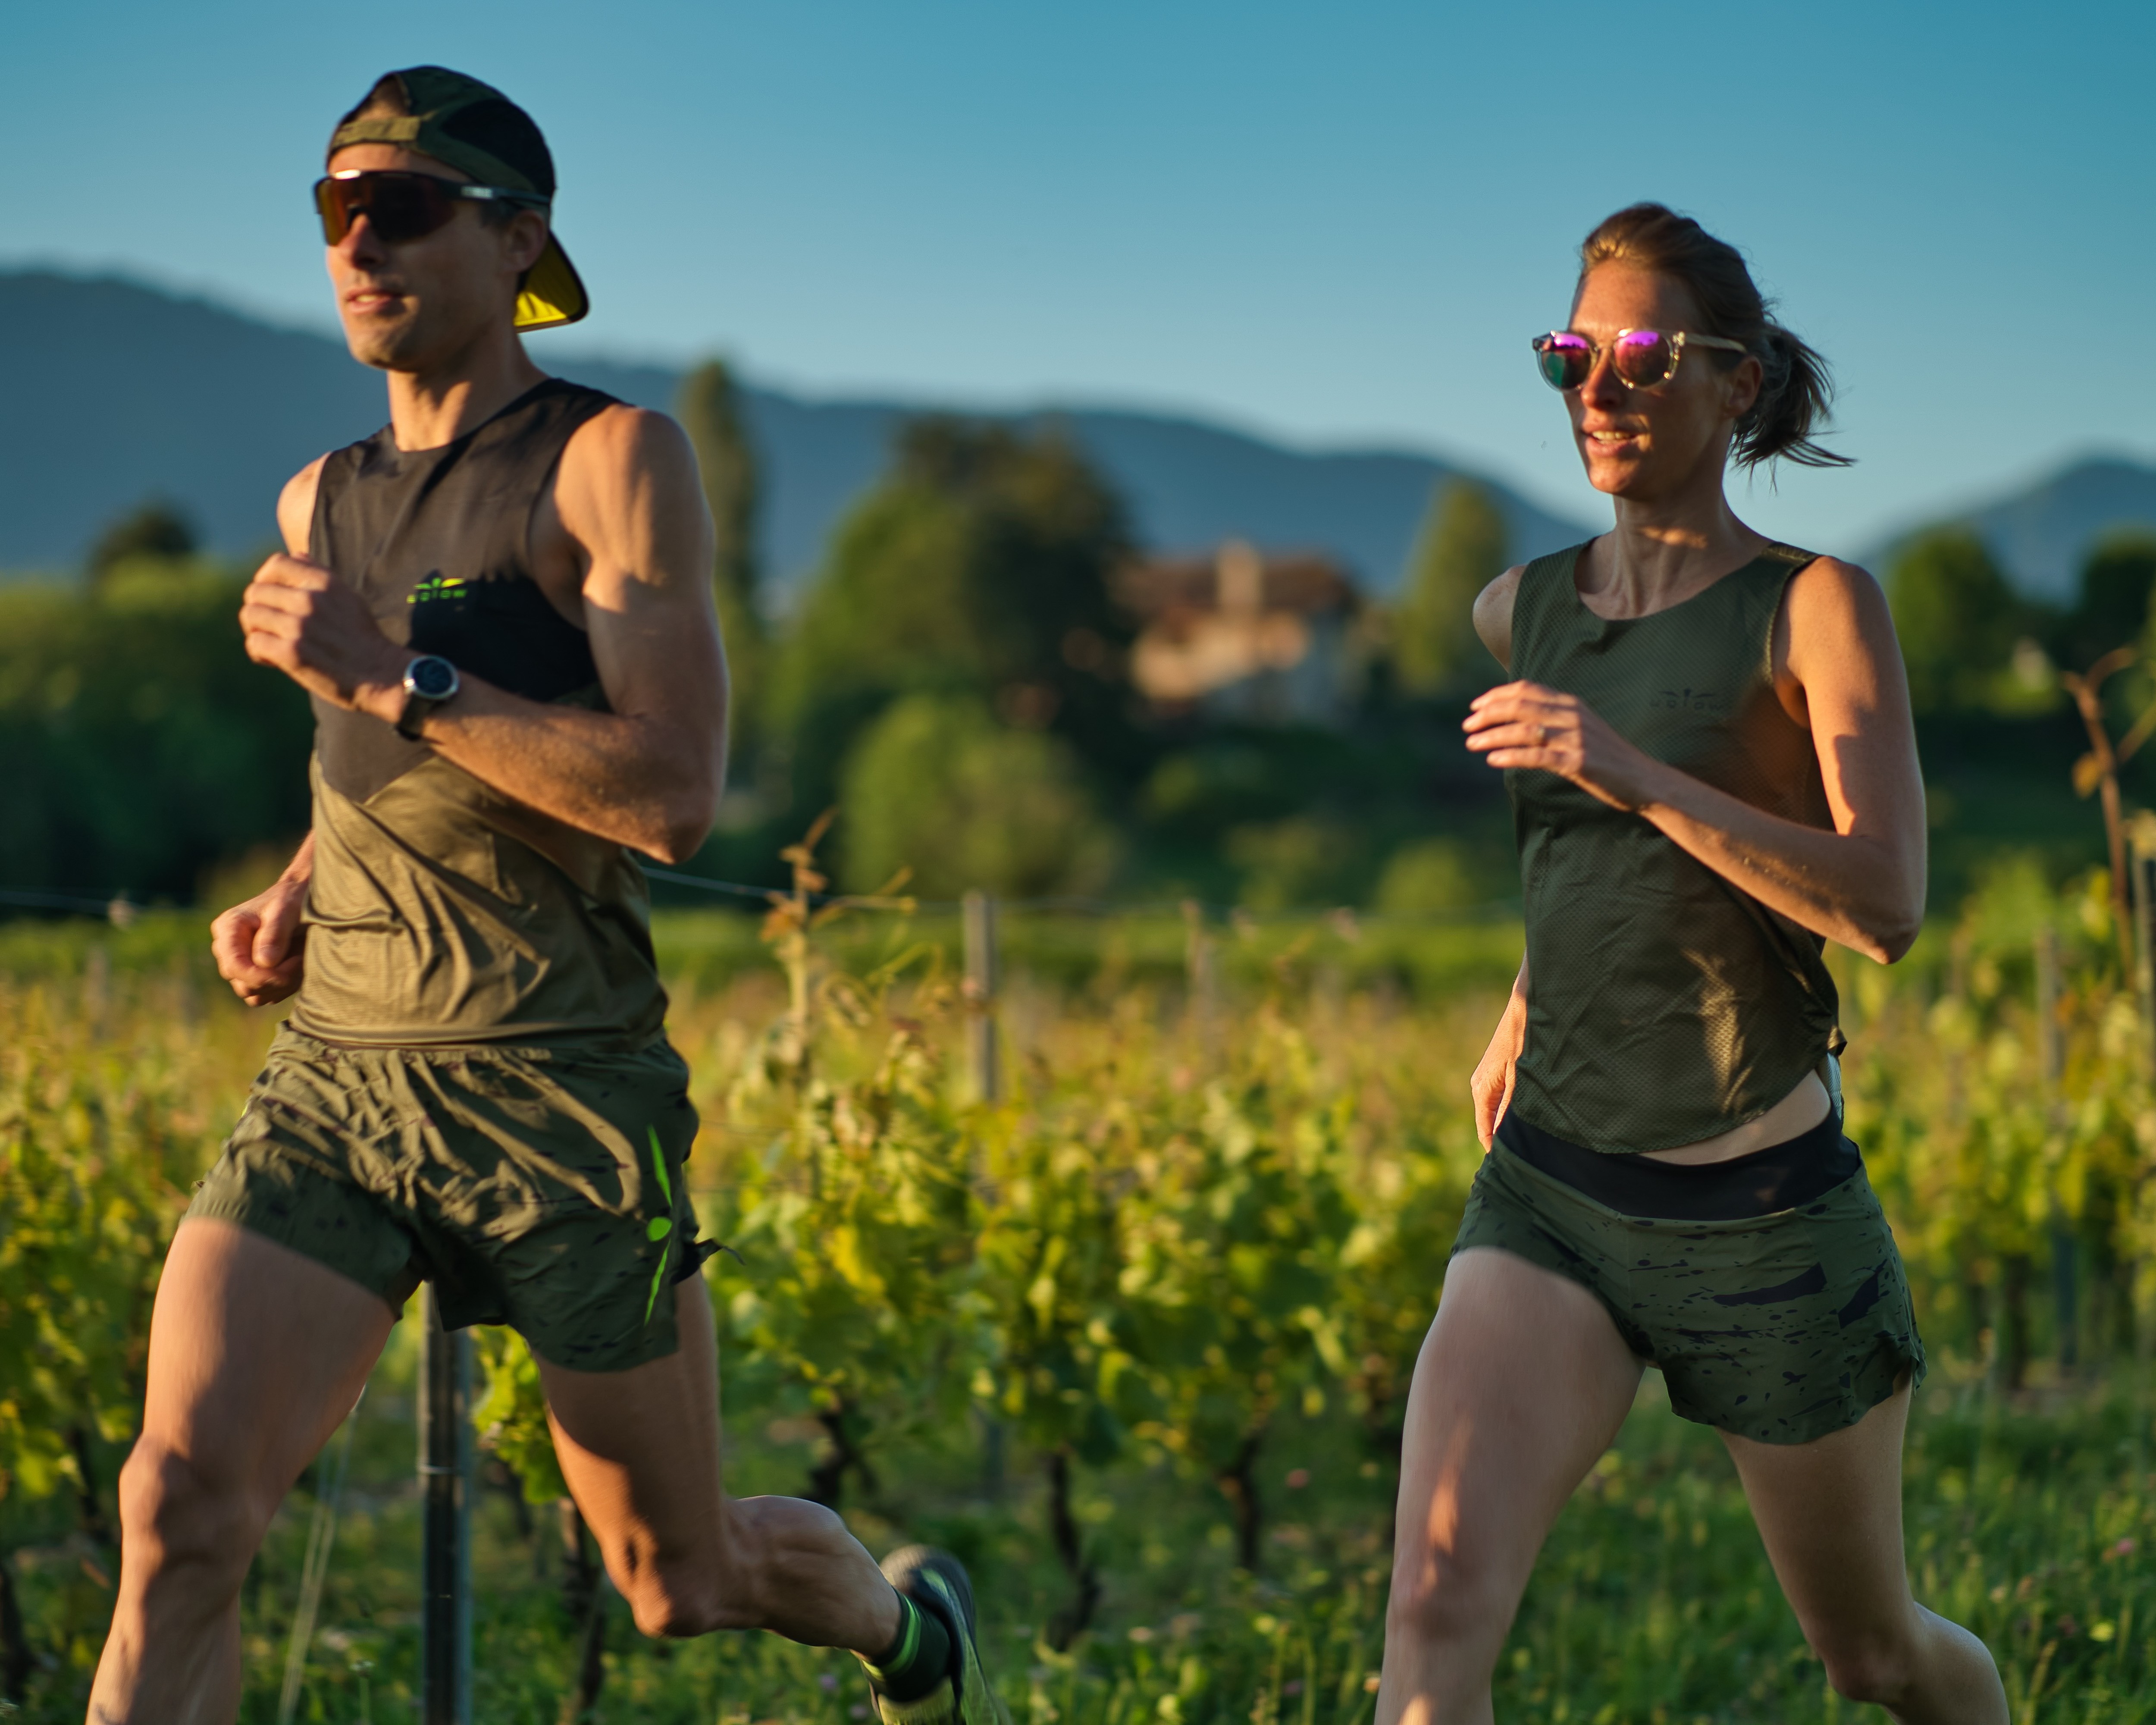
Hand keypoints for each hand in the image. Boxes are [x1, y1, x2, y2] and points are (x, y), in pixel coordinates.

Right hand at [211, 875, 308, 1006]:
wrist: (303, 899)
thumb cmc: (294, 898)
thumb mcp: (287, 909)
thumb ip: (275, 933)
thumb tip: (264, 962)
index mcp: (228, 928)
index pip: (234, 966)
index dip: (259, 976)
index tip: (287, 972)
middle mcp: (227, 949)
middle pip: (243, 985)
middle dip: (275, 980)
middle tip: (300, 961)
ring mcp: (239, 964)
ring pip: (254, 995)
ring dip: (281, 986)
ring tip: (300, 962)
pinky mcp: (253, 975)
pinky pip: (265, 997)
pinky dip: (284, 989)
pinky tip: (298, 969)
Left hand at [240, 554, 408, 721]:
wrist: (381, 674)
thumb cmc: (362, 637)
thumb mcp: (348, 596)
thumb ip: (320, 575)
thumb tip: (296, 556)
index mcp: (324, 582)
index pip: (276, 564)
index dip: (265, 579)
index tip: (271, 598)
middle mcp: (309, 600)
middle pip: (255, 592)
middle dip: (258, 610)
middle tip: (270, 627)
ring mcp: (299, 626)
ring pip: (250, 616)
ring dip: (255, 631)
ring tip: (271, 643)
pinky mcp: (291, 653)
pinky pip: (254, 643)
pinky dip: (258, 653)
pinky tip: (273, 661)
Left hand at [1463, 681, 1658, 811]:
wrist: (1643, 779)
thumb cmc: (1607, 756)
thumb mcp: (1581, 728)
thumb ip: (1554, 718)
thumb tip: (1517, 718)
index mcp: (1572, 703)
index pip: (1527, 689)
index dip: (1497, 695)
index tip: (1475, 707)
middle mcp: (1572, 715)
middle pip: (1521, 705)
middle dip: (1489, 713)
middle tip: (1467, 725)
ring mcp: (1576, 738)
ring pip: (1524, 730)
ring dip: (1493, 736)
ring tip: (1472, 744)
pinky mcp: (1578, 762)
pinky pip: (1538, 756)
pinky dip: (1512, 756)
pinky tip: (1493, 760)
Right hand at [1470, 990, 1525, 1149]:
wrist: (1530, 1004)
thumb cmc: (1526, 1040)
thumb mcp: (1522, 1080)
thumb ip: (1511, 1111)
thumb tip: (1505, 1141)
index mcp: (1481, 1089)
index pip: (1485, 1132)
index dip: (1499, 1151)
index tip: (1515, 1169)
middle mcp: (1480, 1085)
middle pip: (1490, 1123)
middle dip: (1507, 1139)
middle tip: (1531, 1158)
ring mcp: (1489, 1077)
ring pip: (1498, 1111)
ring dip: (1512, 1124)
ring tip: (1535, 1141)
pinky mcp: (1500, 1071)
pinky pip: (1504, 1099)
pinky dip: (1515, 1110)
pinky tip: (1534, 1116)